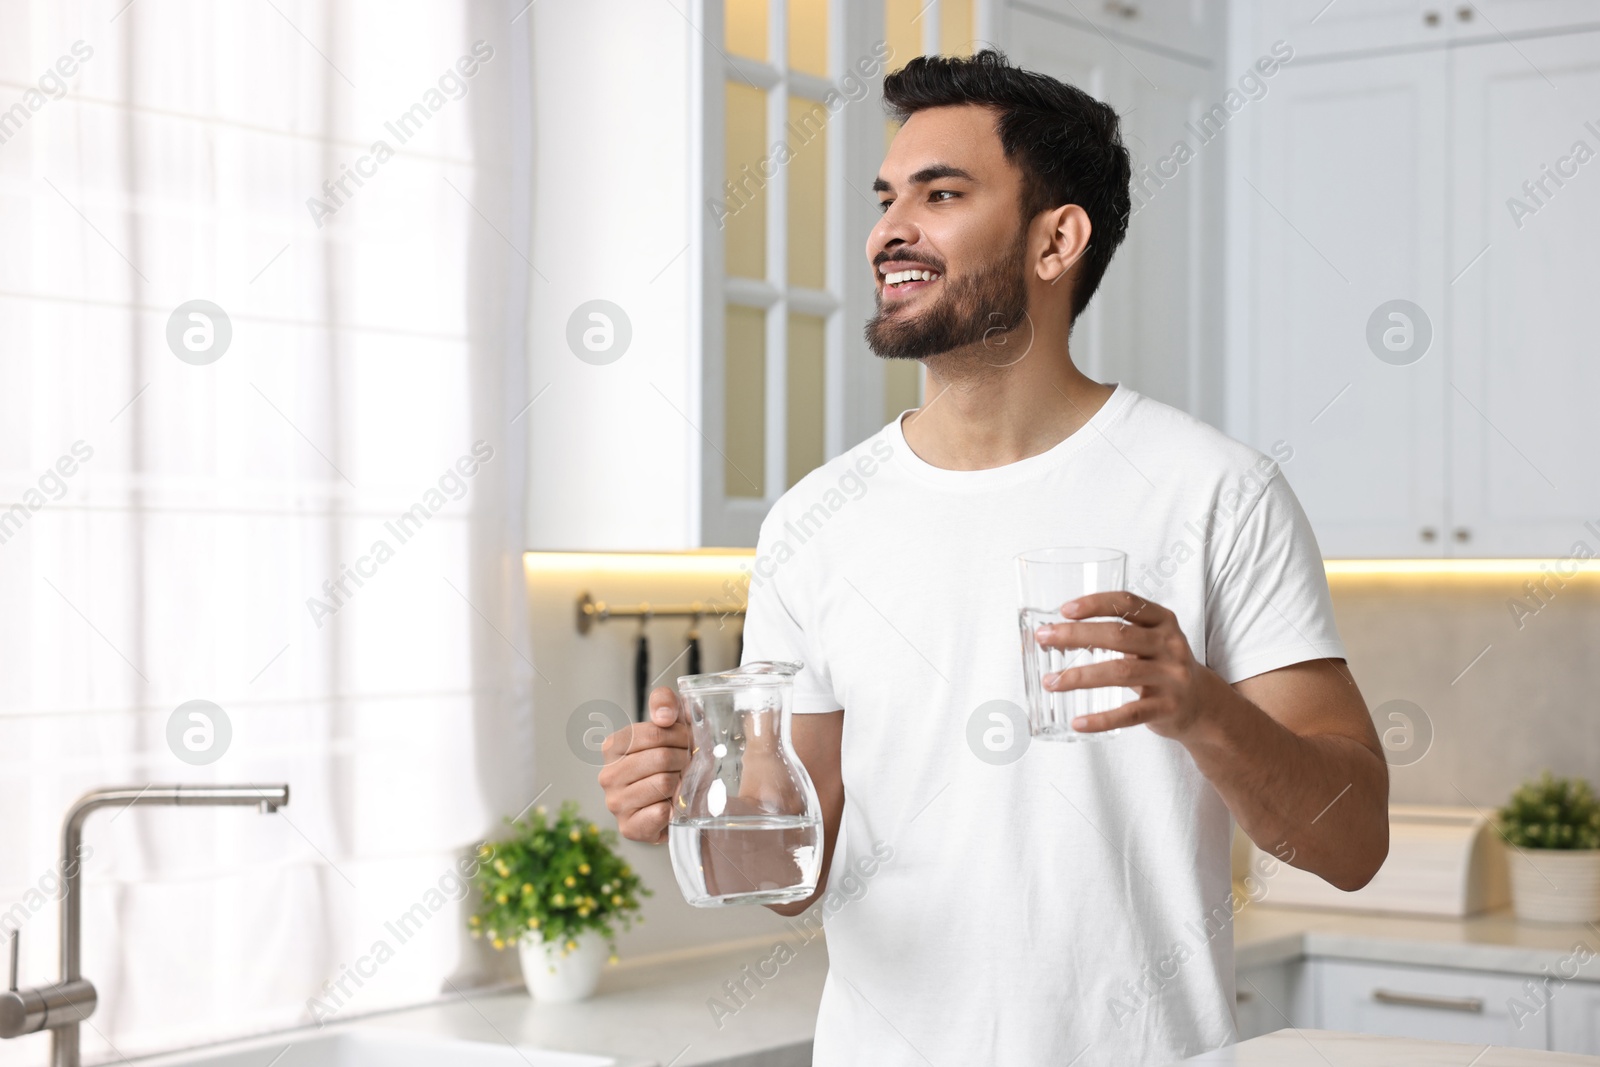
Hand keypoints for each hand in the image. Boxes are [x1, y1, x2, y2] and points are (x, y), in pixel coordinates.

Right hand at [598, 685, 689, 842]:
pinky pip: (661, 813)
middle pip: (661, 757)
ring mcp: (615, 803)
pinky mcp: (628, 828)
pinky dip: (674, 808)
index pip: (654, 733)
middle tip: (688, 764)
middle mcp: (607, 775)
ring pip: (664, 783)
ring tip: (681, 783)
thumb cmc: (674, 759)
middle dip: (685, 759)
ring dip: (682, 783)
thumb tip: (664, 716)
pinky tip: (672, 805)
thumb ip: (666, 703)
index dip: (680, 736)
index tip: (688, 741)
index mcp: (613, 746)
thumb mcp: (672, 722)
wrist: (683, 800)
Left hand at [1033, 592, 1207, 740]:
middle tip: (1043, 638)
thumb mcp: (1151, 640)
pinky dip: (1102, 719)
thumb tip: (1057, 633)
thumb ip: (1117, 632)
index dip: (1095, 603)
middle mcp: (1170, 645)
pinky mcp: (1168, 708)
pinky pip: (1130, 714)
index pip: (1128, 603)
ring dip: (1079, 676)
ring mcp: (1172, 677)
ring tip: (1050, 682)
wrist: (1203, 705)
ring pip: (1120, 672)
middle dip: (1075, 635)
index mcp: (1163, 621)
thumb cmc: (1162, 666)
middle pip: (1118, 635)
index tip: (1064, 609)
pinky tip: (1078, 722)